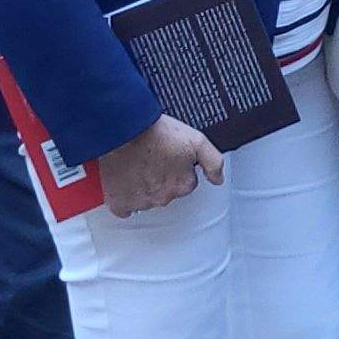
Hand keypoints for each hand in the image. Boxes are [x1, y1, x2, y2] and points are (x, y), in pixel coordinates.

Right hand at [98, 115, 224, 217]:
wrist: (123, 131)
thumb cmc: (155, 133)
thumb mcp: (196, 140)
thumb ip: (213, 161)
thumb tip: (218, 179)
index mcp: (183, 184)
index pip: (186, 182)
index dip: (178, 168)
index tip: (169, 157)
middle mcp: (164, 197)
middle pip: (166, 191)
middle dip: (161, 178)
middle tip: (152, 159)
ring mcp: (141, 202)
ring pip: (146, 198)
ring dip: (143, 186)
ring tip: (137, 165)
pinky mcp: (120, 203)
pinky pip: (124, 207)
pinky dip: (124, 197)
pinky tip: (124, 181)